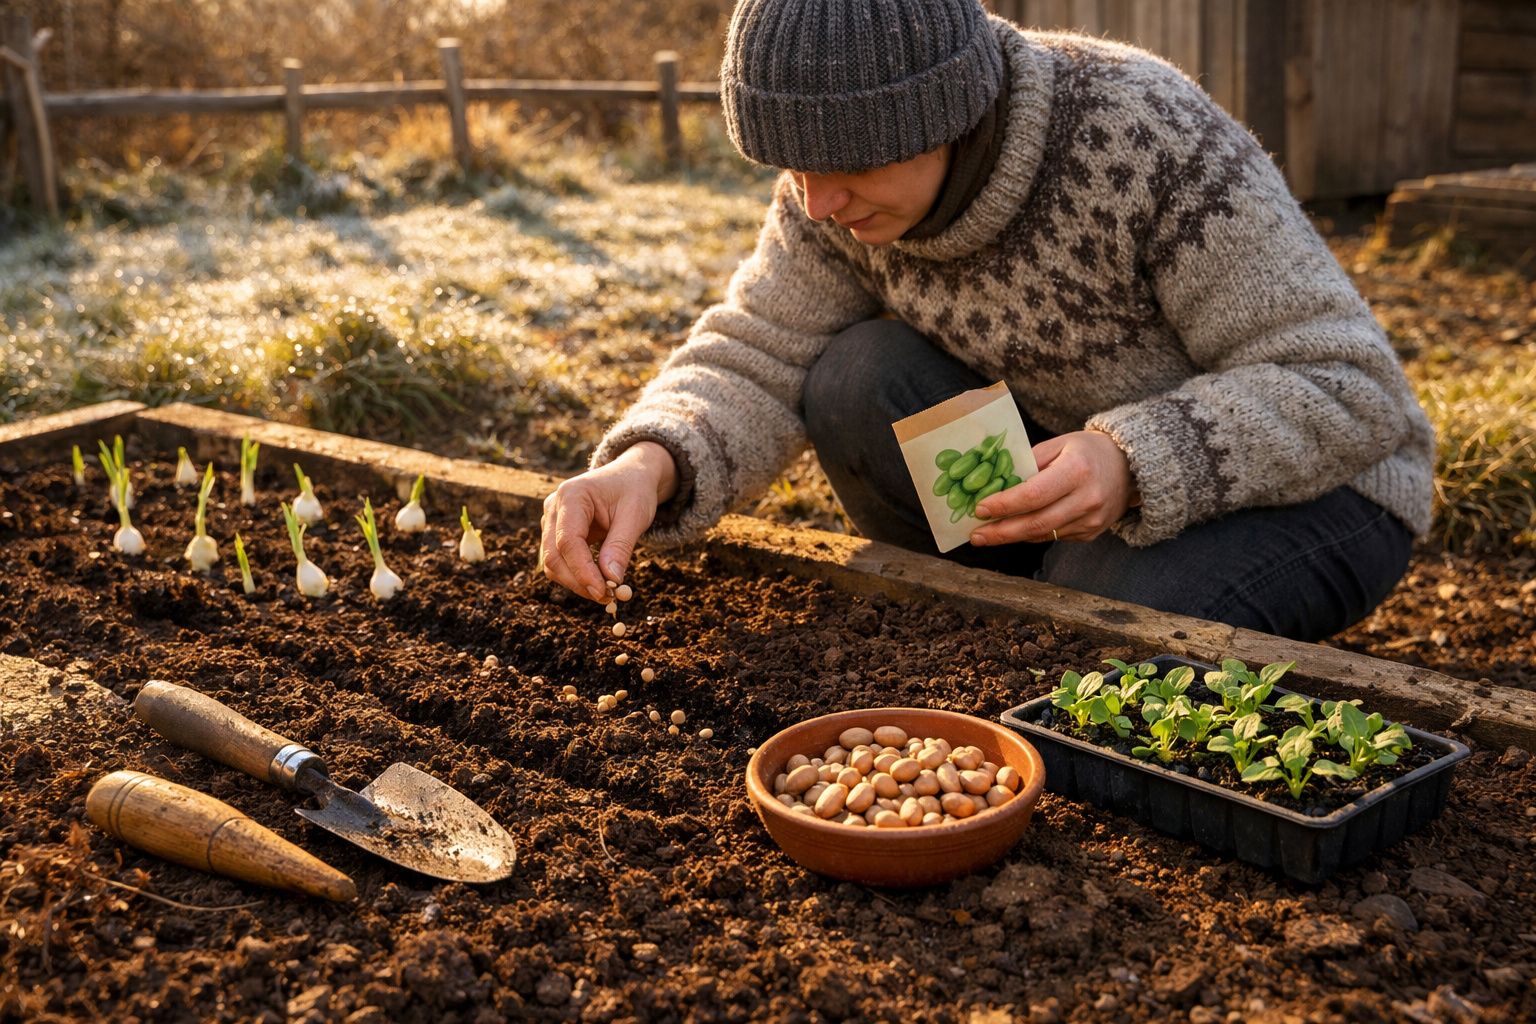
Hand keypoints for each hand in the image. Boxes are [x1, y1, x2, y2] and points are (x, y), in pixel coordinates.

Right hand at [540, 441, 676, 600]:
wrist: (630, 476)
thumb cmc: (634, 490)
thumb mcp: (635, 515)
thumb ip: (620, 547)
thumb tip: (611, 581)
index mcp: (572, 495)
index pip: (568, 541)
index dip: (583, 571)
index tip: (603, 593)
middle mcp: (554, 506)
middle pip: (554, 556)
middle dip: (579, 581)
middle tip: (608, 599)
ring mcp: (551, 520)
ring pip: (553, 562)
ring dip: (577, 582)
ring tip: (607, 592)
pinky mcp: (556, 532)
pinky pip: (560, 560)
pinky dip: (577, 576)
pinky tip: (600, 582)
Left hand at [970, 430, 1137, 545]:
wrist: (1131, 467)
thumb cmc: (1088, 451)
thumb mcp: (1059, 444)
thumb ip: (1029, 462)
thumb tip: (995, 481)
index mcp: (1077, 471)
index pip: (1034, 495)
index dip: (1004, 505)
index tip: (980, 509)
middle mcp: (1088, 499)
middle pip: (1036, 523)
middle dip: (1001, 532)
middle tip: (976, 535)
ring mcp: (1092, 520)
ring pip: (1043, 534)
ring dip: (1012, 536)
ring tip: (987, 535)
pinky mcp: (1091, 533)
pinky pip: (1054, 537)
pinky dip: (1032, 534)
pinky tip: (1015, 530)